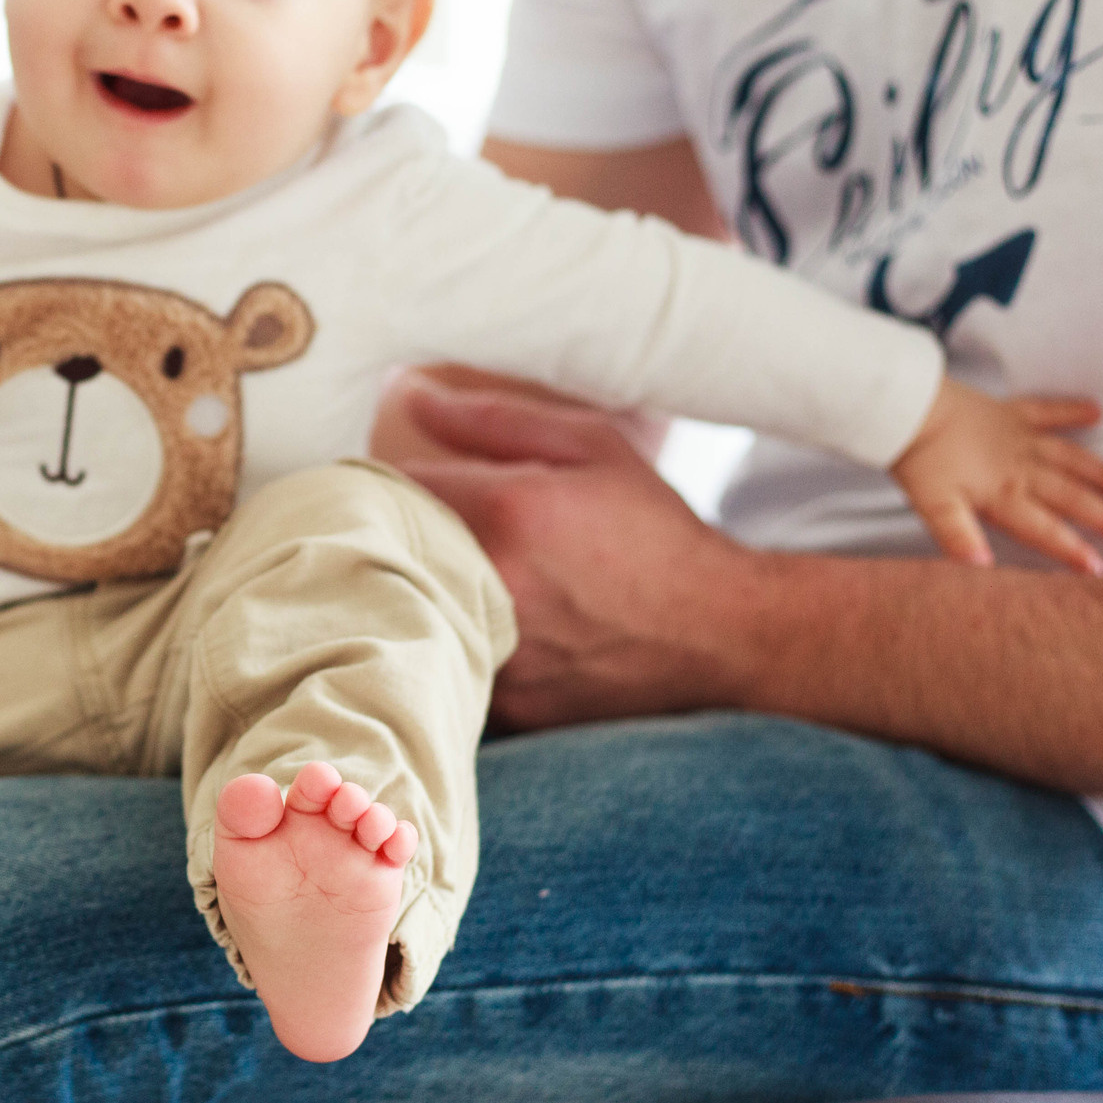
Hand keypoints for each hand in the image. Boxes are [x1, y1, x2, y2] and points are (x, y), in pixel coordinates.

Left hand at [379, 375, 758, 731]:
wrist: (722, 636)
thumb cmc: (656, 532)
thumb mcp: (591, 447)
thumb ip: (494, 419)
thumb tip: (409, 396)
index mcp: (507, 513)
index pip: (389, 485)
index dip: (380, 482)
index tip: (390, 485)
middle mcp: (493, 587)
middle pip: (386, 554)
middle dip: (387, 539)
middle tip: (407, 532)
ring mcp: (499, 654)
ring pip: (409, 616)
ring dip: (411, 595)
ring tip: (438, 581)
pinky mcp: (507, 707)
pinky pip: (445, 666)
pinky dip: (447, 646)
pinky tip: (473, 632)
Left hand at [890, 382, 1102, 575]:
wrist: (908, 408)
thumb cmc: (919, 460)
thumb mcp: (934, 506)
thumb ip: (959, 536)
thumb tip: (983, 565)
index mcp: (1002, 494)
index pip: (1043, 528)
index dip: (1070, 549)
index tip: (1098, 568)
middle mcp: (1020, 467)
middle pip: (1067, 495)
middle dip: (1100, 516)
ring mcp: (1019, 437)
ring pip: (1069, 457)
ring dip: (1098, 472)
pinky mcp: (1011, 411)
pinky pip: (1049, 410)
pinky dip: (1072, 410)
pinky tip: (1096, 411)